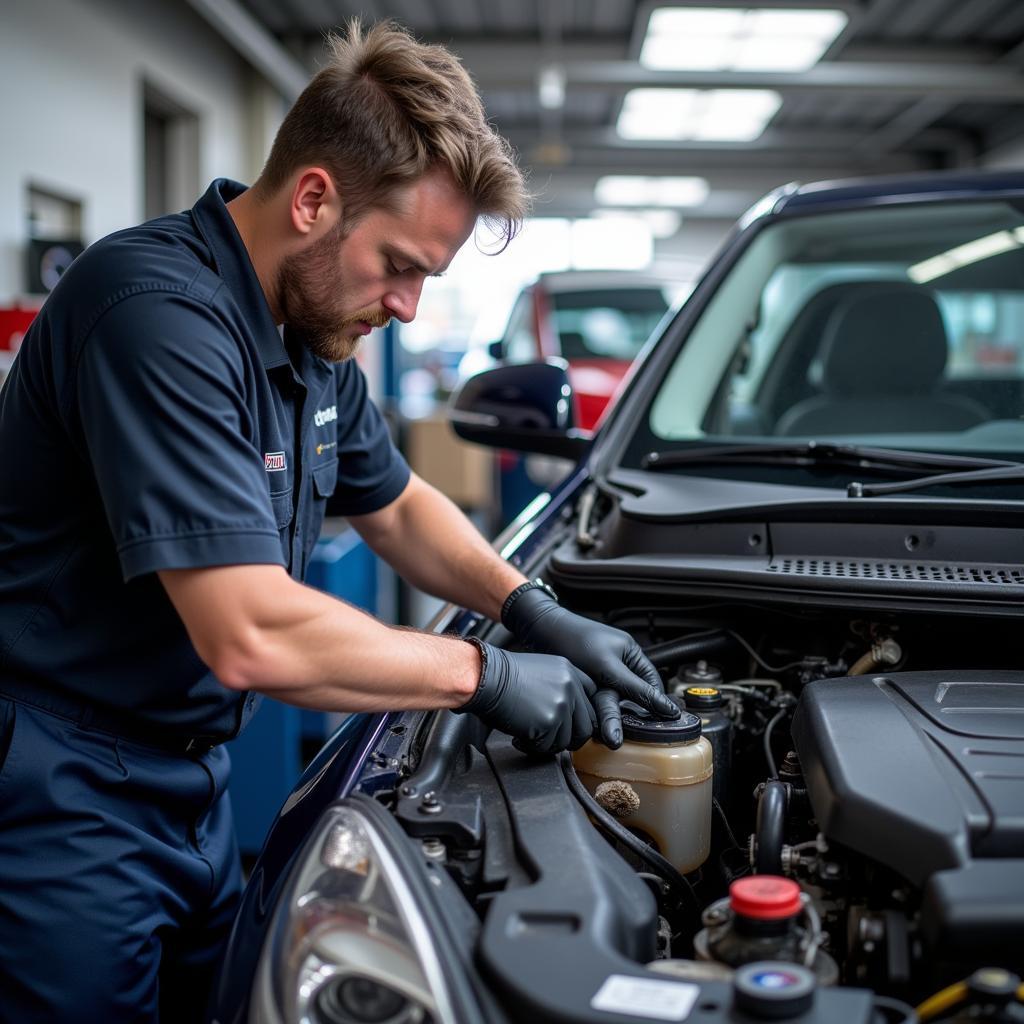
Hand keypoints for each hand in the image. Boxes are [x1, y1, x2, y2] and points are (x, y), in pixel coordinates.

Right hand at [455, 641, 597, 753]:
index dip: (583, 717)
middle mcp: (571, 686)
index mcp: (570, 671)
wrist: (485, 676)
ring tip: (528, 737)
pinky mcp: (550, 721)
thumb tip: (569, 717)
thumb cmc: (502, 676)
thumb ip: (561, 689)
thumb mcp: (541, 671)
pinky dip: (533, 748)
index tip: (573, 727)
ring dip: (548, 745)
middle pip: (586, 726)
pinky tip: (519, 738)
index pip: (593, 700)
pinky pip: (548, 747)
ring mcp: (562, 704)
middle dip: (568, 738)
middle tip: (549, 740)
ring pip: (567, 740)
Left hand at [503, 587, 677, 749]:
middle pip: (629, 696)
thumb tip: (665, 706)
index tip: (657, 724)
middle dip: (626, 716)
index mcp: (630, 653)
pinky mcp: (584, 681)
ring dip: (607, 717)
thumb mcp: (609, 667)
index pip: (651, 683)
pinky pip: (595, 700)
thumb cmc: (574, 639)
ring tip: (608, 735)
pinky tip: (592, 723)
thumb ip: (635, 688)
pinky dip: (594, 711)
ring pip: (611, 701)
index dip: (654, 704)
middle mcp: (617, 664)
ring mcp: (600, 673)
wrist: (538, 631)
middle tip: (623, 734)